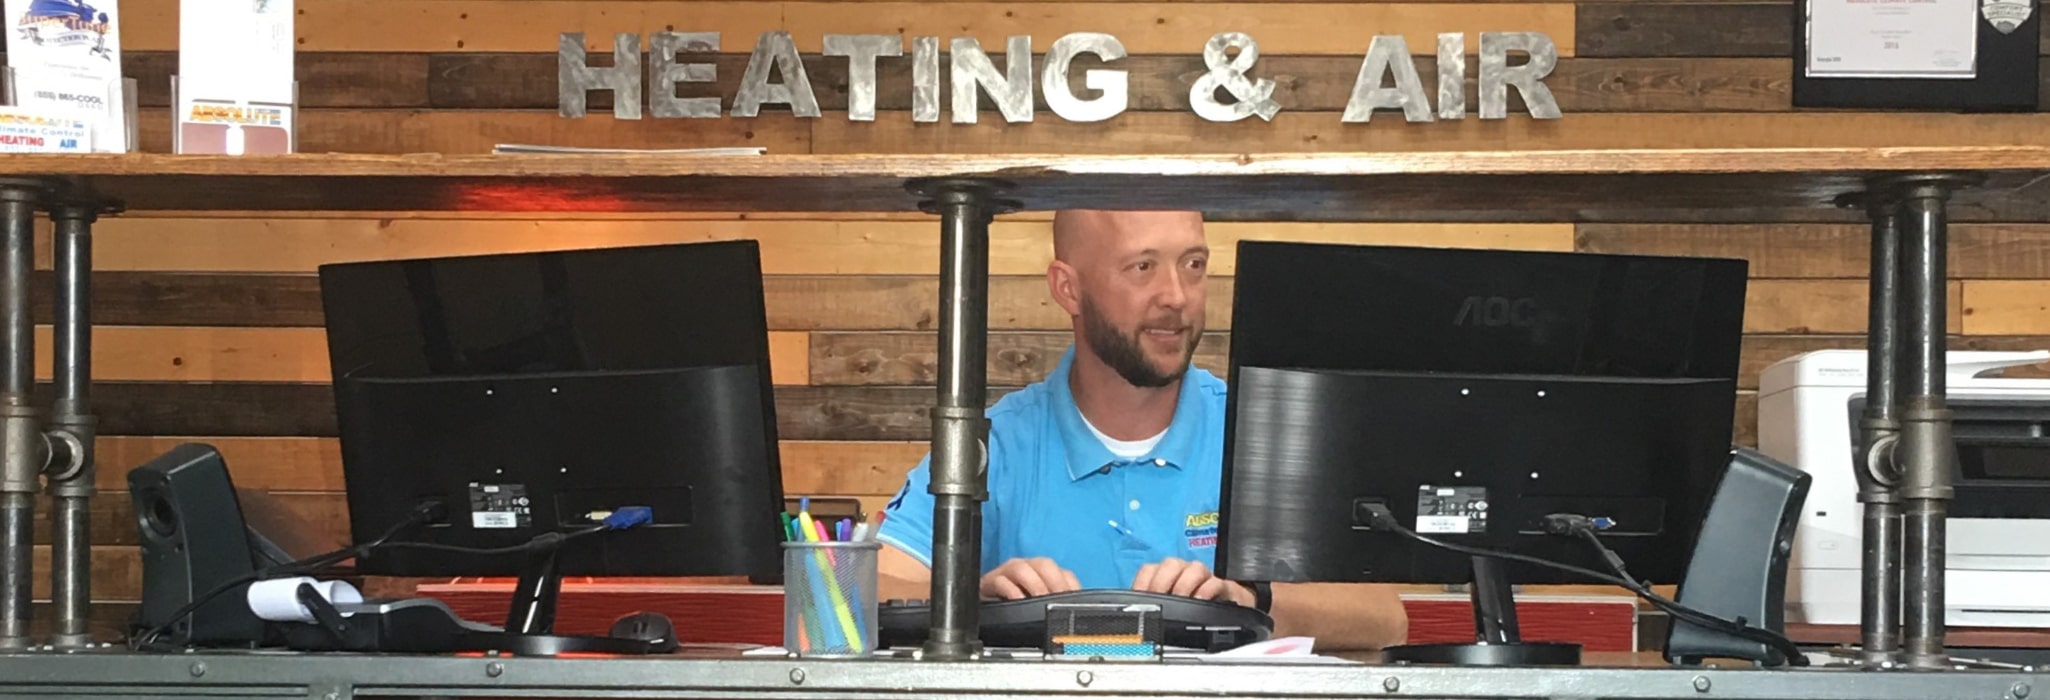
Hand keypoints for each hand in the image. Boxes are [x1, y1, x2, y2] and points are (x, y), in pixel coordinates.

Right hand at [980, 557, 1081, 599]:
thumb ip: (1057, 606)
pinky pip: (1000, 581)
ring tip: (1038, 603)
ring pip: (1022, 568)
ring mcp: (1007, 572)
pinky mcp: (990, 581)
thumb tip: (1072, 618)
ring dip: (1034, 586)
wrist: (984, 609)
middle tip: (1055, 603)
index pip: (1065, 574)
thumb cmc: (1015, 607)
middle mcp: (1027, 567)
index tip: (1074, 605)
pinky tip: (1017, 603)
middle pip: (1045, 565)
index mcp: (1045, 573)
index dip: (1071, 588)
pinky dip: (1011, 591)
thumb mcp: (1040, 608)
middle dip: (1054, 584)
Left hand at [1131, 557, 1256, 605]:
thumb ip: (1152, 608)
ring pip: (1194, 568)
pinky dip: (1206, 590)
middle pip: (1171, 564)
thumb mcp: (1167, 612)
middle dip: (1163, 582)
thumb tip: (1134, 618)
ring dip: (1185, 584)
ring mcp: (1203, 579)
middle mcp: (1183, 573)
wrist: (1225, 616)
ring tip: (1182, 601)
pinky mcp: (1223, 587)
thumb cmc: (1190, 612)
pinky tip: (1200, 602)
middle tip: (1162, 600)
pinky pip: (1215, 582)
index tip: (1141, 599)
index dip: (1143, 583)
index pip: (1149, 570)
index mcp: (1165, 577)